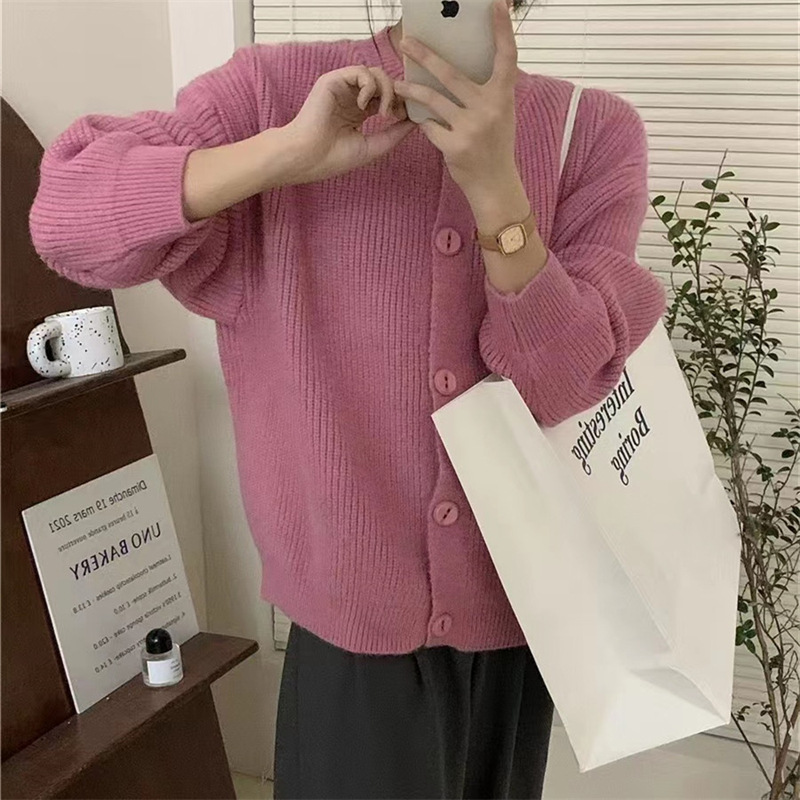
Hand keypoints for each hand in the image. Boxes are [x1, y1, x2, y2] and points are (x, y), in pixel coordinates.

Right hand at [285, 66, 414, 183]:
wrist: (307, 158)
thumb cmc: (333, 158)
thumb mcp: (373, 147)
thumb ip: (394, 133)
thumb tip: (416, 121)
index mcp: (359, 112)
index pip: (387, 97)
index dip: (400, 103)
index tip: (406, 117)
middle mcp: (352, 97)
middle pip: (385, 82)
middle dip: (397, 95)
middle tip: (397, 114)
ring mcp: (342, 88)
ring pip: (376, 74)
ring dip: (386, 91)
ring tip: (383, 113)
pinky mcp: (333, 80)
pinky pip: (361, 71)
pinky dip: (369, 86)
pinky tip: (363, 106)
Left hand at [393, 0, 519, 200]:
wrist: (494, 185)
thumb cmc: (495, 145)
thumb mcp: (499, 114)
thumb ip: (487, 91)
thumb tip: (462, 63)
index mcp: (503, 97)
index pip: (507, 57)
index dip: (503, 30)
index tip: (495, 4)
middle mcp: (489, 109)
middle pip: (452, 75)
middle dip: (426, 56)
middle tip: (406, 42)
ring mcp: (471, 128)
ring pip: (433, 100)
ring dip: (411, 91)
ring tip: (396, 85)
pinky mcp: (454, 146)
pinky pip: (430, 126)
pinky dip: (425, 124)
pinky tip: (422, 124)